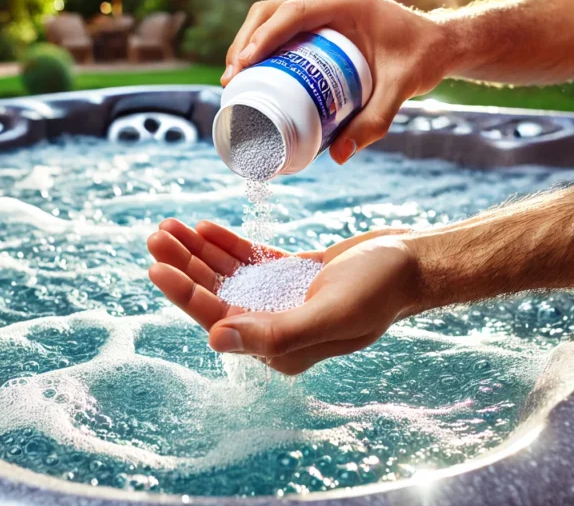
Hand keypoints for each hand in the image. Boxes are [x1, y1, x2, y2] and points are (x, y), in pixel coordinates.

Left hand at [147, 218, 419, 373]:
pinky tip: (205, 227)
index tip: (157, 266)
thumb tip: (216, 340)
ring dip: (198, 252)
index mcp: (282, 347)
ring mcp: (284, 301)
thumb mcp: (331, 311)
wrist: (417, 263)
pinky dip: (227, 244)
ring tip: (170, 226)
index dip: (186, 294)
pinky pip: (250, 262)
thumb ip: (275, 332)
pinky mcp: (293, 277)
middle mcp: (277, 327)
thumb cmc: (381, 288)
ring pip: (228, 276)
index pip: (220, 319)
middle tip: (156, 235)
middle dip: (185, 266)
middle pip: (218, 295)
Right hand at [221, 0, 449, 163]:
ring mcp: (324, 6)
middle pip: (271, 10)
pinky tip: (254, 71)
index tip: (242, 66)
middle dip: (245, 42)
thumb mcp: (400, 90)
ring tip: (236, 79)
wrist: (438, 44)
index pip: (292, 12)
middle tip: (233, 80)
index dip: (261, 37)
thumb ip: (374, 122)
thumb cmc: (422, 60)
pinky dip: (264, 44)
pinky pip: (284, 25)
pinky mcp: (322, 19)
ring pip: (272, 15)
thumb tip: (336, 156)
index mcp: (347, 2)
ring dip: (248, 42)